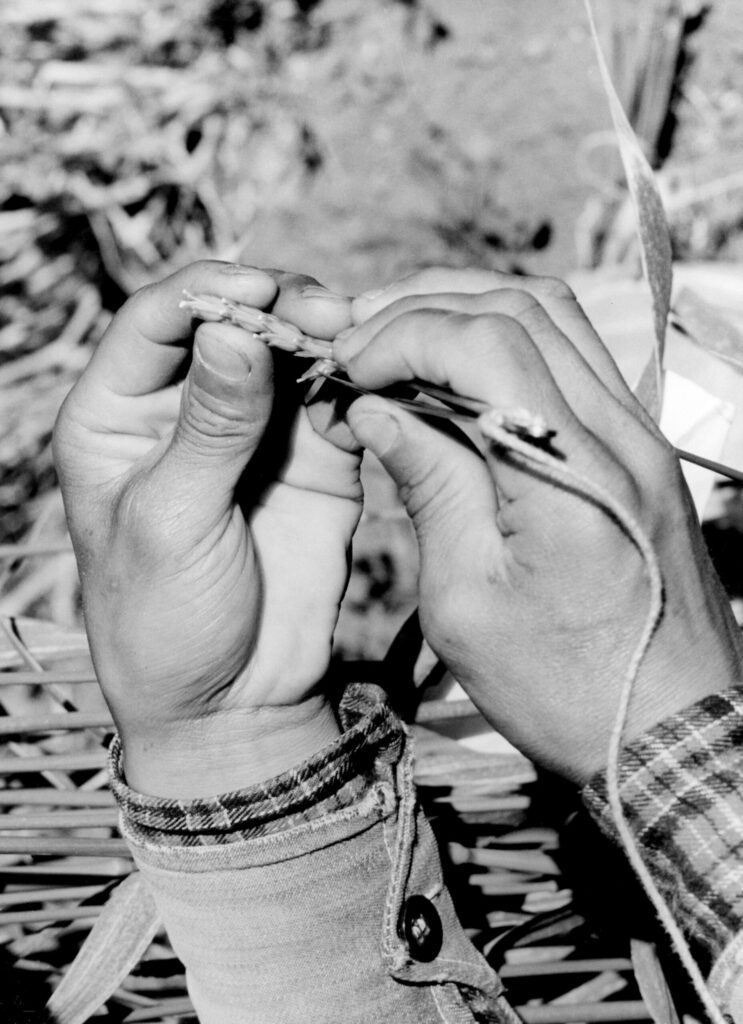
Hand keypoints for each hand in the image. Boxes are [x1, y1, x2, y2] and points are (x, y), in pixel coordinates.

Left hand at [54, 262, 360, 796]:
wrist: (233, 699)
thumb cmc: (164, 619)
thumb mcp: (171, 522)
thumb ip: (209, 429)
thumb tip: (236, 333)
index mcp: (118, 415)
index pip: (156, 322)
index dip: (206, 293)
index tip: (258, 290)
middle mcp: (186, 410)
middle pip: (231, 323)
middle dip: (276, 306)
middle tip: (322, 310)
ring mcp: (254, 431)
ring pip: (290, 353)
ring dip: (322, 337)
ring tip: (354, 334)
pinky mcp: (314, 458)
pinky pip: (337, 401)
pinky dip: (357, 383)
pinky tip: (373, 378)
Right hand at [338, 267, 742, 782]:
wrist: (671, 730)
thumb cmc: (567, 690)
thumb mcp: (468, 604)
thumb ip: (430, 488)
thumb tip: (377, 411)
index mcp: (571, 476)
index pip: (483, 342)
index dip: (400, 336)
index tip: (344, 369)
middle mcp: (619, 437)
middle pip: (518, 307)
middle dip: (423, 310)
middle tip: (359, 347)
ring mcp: (641, 437)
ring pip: (553, 317)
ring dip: (466, 314)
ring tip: (399, 345)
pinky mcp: (641, 450)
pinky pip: (574, 358)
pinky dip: (507, 343)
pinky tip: (457, 377)